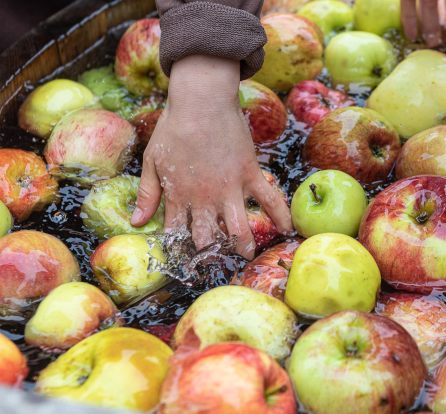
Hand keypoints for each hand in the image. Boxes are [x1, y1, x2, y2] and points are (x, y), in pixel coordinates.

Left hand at [131, 55, 291, 258]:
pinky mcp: (250, 174)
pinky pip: (269, 199)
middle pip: (208, 237)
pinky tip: (287, 228)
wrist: (201, 101)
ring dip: (242, 245)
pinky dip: (280, 214)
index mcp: (180, 196)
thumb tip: (136, 223)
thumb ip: (146, 194)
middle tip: (215, 260)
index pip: (178, 233)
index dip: (179, 248)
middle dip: (210, 253)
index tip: (184, 256)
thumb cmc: (173, 128)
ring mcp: (230, 188)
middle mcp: (205, 199)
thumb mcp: (152, 161)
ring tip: (246, 255)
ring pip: (239, 227)